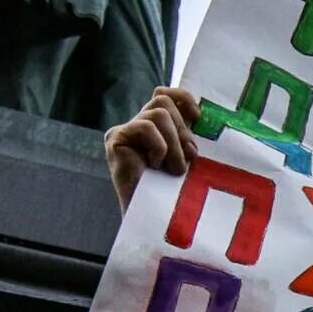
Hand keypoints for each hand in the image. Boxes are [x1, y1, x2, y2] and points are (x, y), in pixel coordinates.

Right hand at [104, 87, 199, 214]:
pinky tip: (154, 165)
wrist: (152, 216)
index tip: (198, 117)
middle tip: (189, 157)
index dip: (182, 97)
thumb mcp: (185, 156)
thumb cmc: (171, 190)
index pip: (163, 94)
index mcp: (153, 127)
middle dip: (182, 129)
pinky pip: (145, 127)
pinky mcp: (114, 139)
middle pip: (162, 102)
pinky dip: (158, 146)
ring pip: (157, 114)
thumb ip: (185, 135)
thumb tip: (196, 114)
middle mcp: (135, 125)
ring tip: (174, 169)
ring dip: (173, 143)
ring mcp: (123, 131)